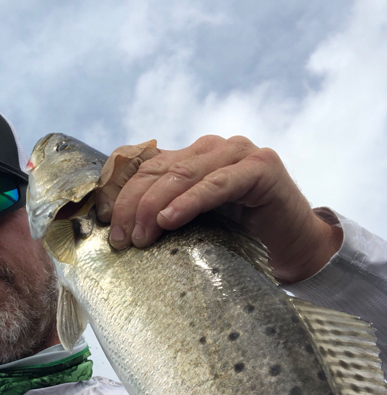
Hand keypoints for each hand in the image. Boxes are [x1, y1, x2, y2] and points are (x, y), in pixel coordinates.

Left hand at [95, 134, 342, 283]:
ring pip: (182, 174)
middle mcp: (209, 148)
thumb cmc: (238, 238)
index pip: (143, 164)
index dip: (119, 190)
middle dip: (132, 205)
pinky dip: (190, 201)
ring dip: (154, 206)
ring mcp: (237, 152)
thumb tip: (115, 229)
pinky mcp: (260, 168)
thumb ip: (162, 214)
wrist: (292, 246)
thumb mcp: (191, 223)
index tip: (103, 221)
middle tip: (121, 240)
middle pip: (157, 170)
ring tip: (140, 237)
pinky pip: (217, 184)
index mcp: (189, 157)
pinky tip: (169, 220)